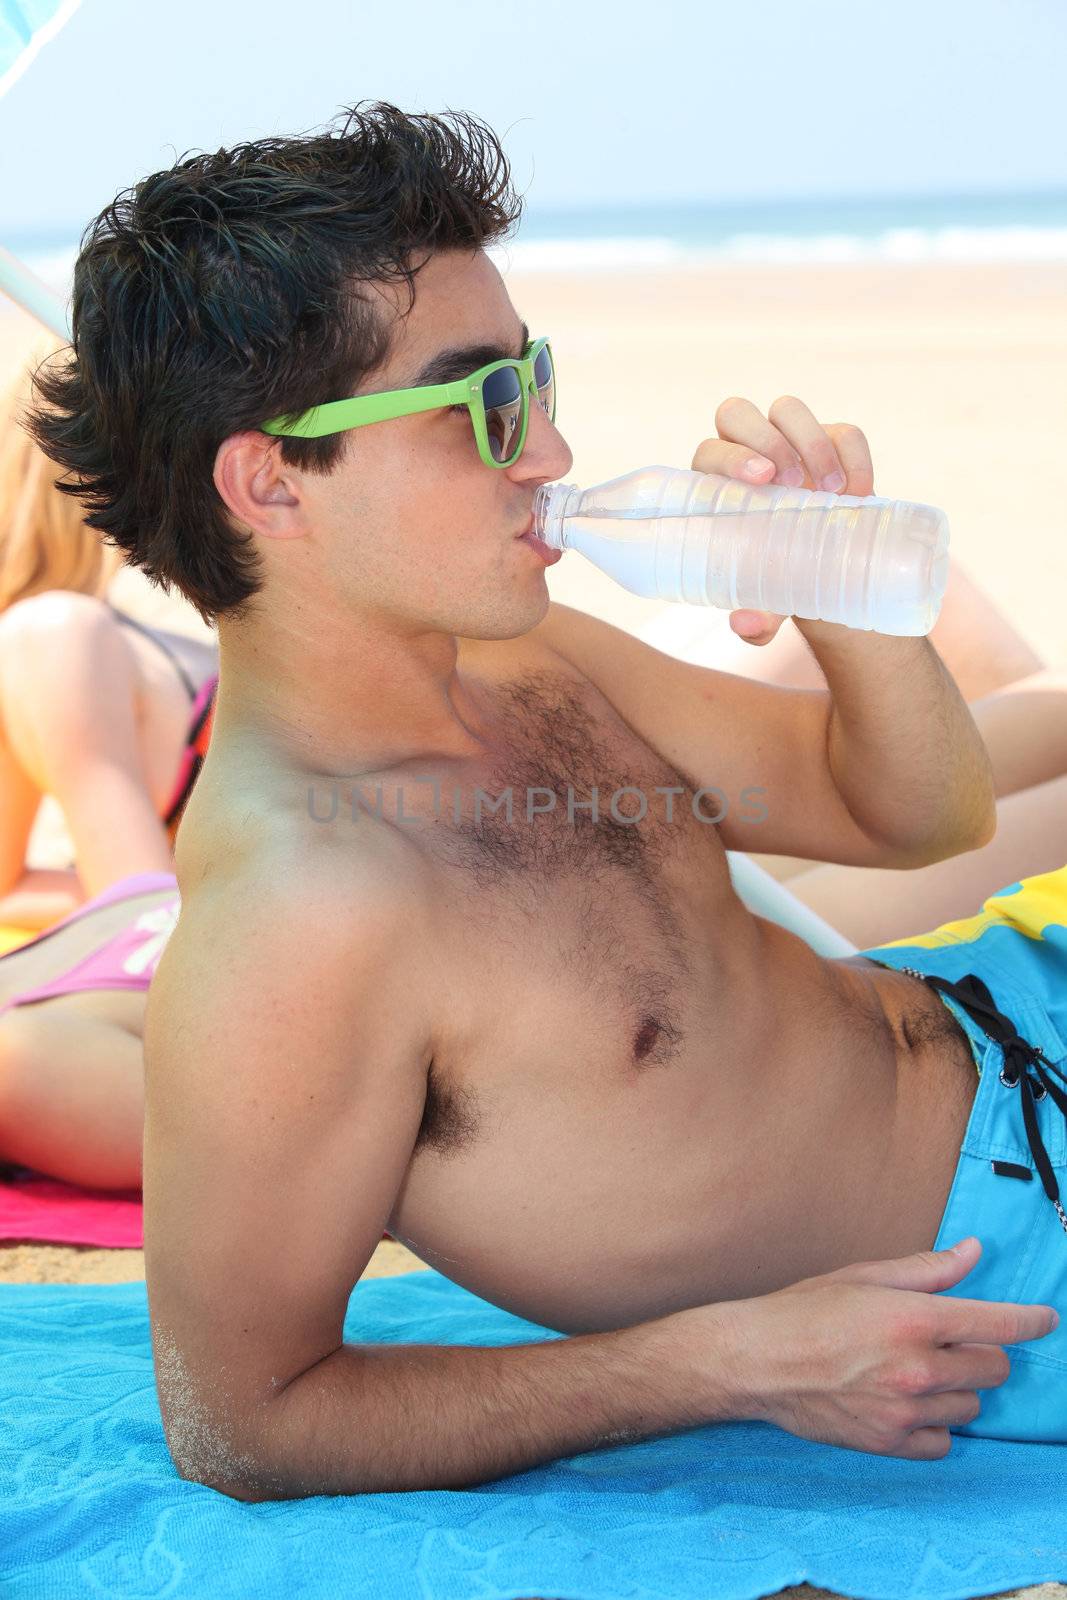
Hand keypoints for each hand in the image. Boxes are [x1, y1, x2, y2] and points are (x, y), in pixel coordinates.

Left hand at [690, 396, 874, 645]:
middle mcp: (747, 454)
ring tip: (831, 491)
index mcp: (716, 485)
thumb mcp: (768, 602)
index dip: (731, 456)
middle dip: (766, 440)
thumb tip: (746, 625)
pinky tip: (858, 492)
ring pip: (787, 410)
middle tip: (795, 483)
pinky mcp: (831, 442)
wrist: (829, 573)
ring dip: (810, 440)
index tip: (762, 481)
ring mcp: (789, 443)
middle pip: (737, 414)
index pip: (710, 453)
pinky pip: (843, 430)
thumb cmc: (779, 583)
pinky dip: (853, 454)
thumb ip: (756, 619)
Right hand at [717, 1236, 1057, 1458]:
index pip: (998, 1324)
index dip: (1031, 1320)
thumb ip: (926, 1270)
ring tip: (918, 1371)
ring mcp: (904, 1411)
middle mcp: (916, 1368)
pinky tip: (908, 1404)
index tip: (1046, 1319)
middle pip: (993, 1368)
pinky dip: (936, 1425)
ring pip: (971, 1406)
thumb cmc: (805, 1310)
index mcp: (912, 1319)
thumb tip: (973, 1253)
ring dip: (957, 1387)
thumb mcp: (864, 1277)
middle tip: (949, 1340)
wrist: (757, 1361)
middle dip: (981, 1350)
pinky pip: (944, 1443)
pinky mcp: (889, 1443)